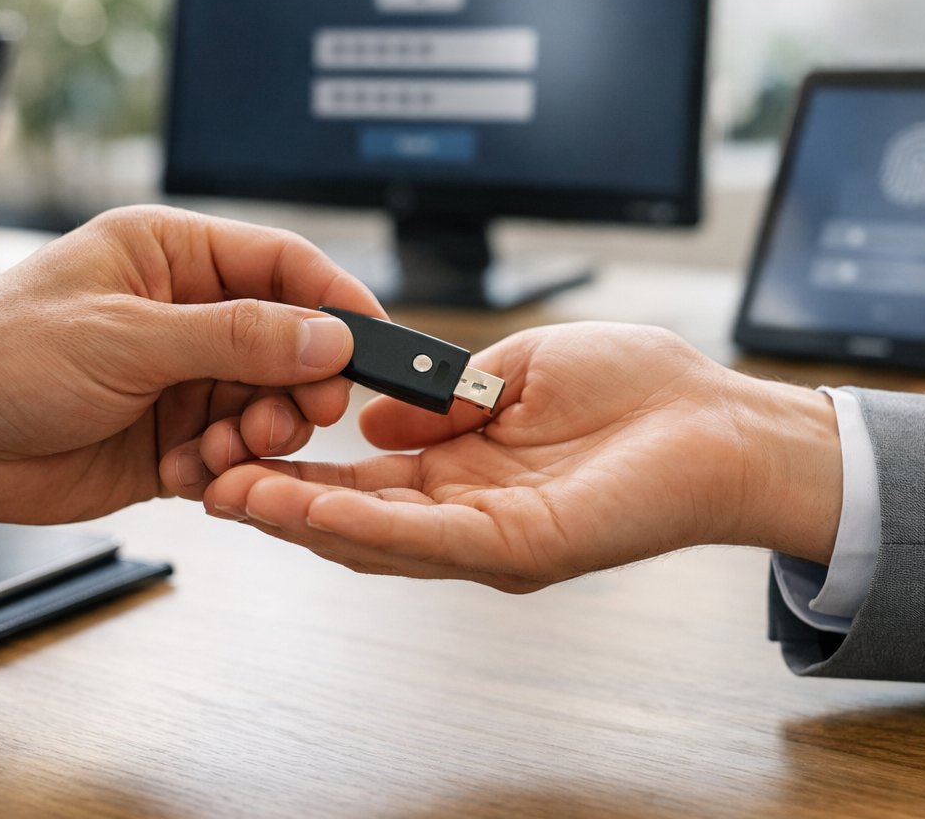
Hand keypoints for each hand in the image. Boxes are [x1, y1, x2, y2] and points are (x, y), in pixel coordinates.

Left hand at [0, 206, 382, 524]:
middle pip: (288, 343)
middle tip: (296, 417)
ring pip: (266, 404)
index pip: (283, 264)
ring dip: (258, 434)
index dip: (335, 301)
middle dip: (299, 385)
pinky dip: (222, 471)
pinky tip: (183, 476)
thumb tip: (327, 335)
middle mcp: (183, 313)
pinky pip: (230, 454)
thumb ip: (235, 336)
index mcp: (172, 256)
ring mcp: (178, 379)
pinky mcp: (169, 439)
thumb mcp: (126, 337)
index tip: (374, 342)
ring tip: (220, 453)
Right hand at [200, 322, 842, 591]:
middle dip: (276, 504)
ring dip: (299, 518)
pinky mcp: (523, 549)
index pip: (364, 484)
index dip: (297, 471)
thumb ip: (442, 405)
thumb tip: (376, 425)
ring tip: (232, 493)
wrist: (718, 419)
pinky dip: (361, 525)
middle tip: (206, 482)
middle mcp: (470, 517)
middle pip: (354, 521)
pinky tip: (305, 506)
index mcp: (466, 475)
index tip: (238, 446)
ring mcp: (493, 540)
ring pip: (375, 539)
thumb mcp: (515, 374)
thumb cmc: (639, 392)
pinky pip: (428, 539)